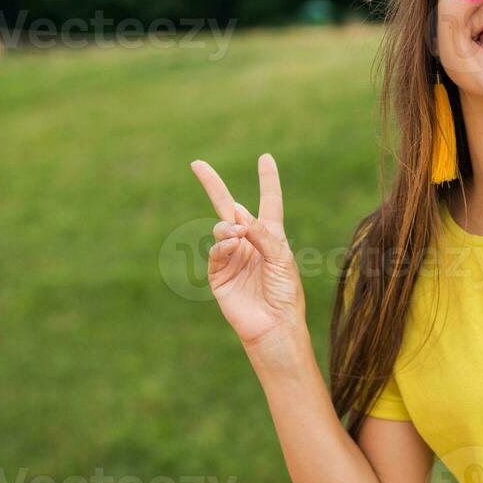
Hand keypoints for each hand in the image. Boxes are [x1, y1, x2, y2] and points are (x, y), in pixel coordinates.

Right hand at [189, 154, 305, 348]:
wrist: (273, 325)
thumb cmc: (285, 293)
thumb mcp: (282, 258)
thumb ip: (262, 233)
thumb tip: (238, 213)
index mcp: (271, 236)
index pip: (269, 202)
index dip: (268, 180)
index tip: (266, 158)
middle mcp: (249, 242)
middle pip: (229, 207)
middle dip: (213, 185)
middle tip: (197, 164)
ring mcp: (232, 256)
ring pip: (221, 228)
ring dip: (228, 227)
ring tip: (237, 236)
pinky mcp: (219, 273)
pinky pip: (216, 250)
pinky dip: (223, 245)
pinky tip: (232, 245)